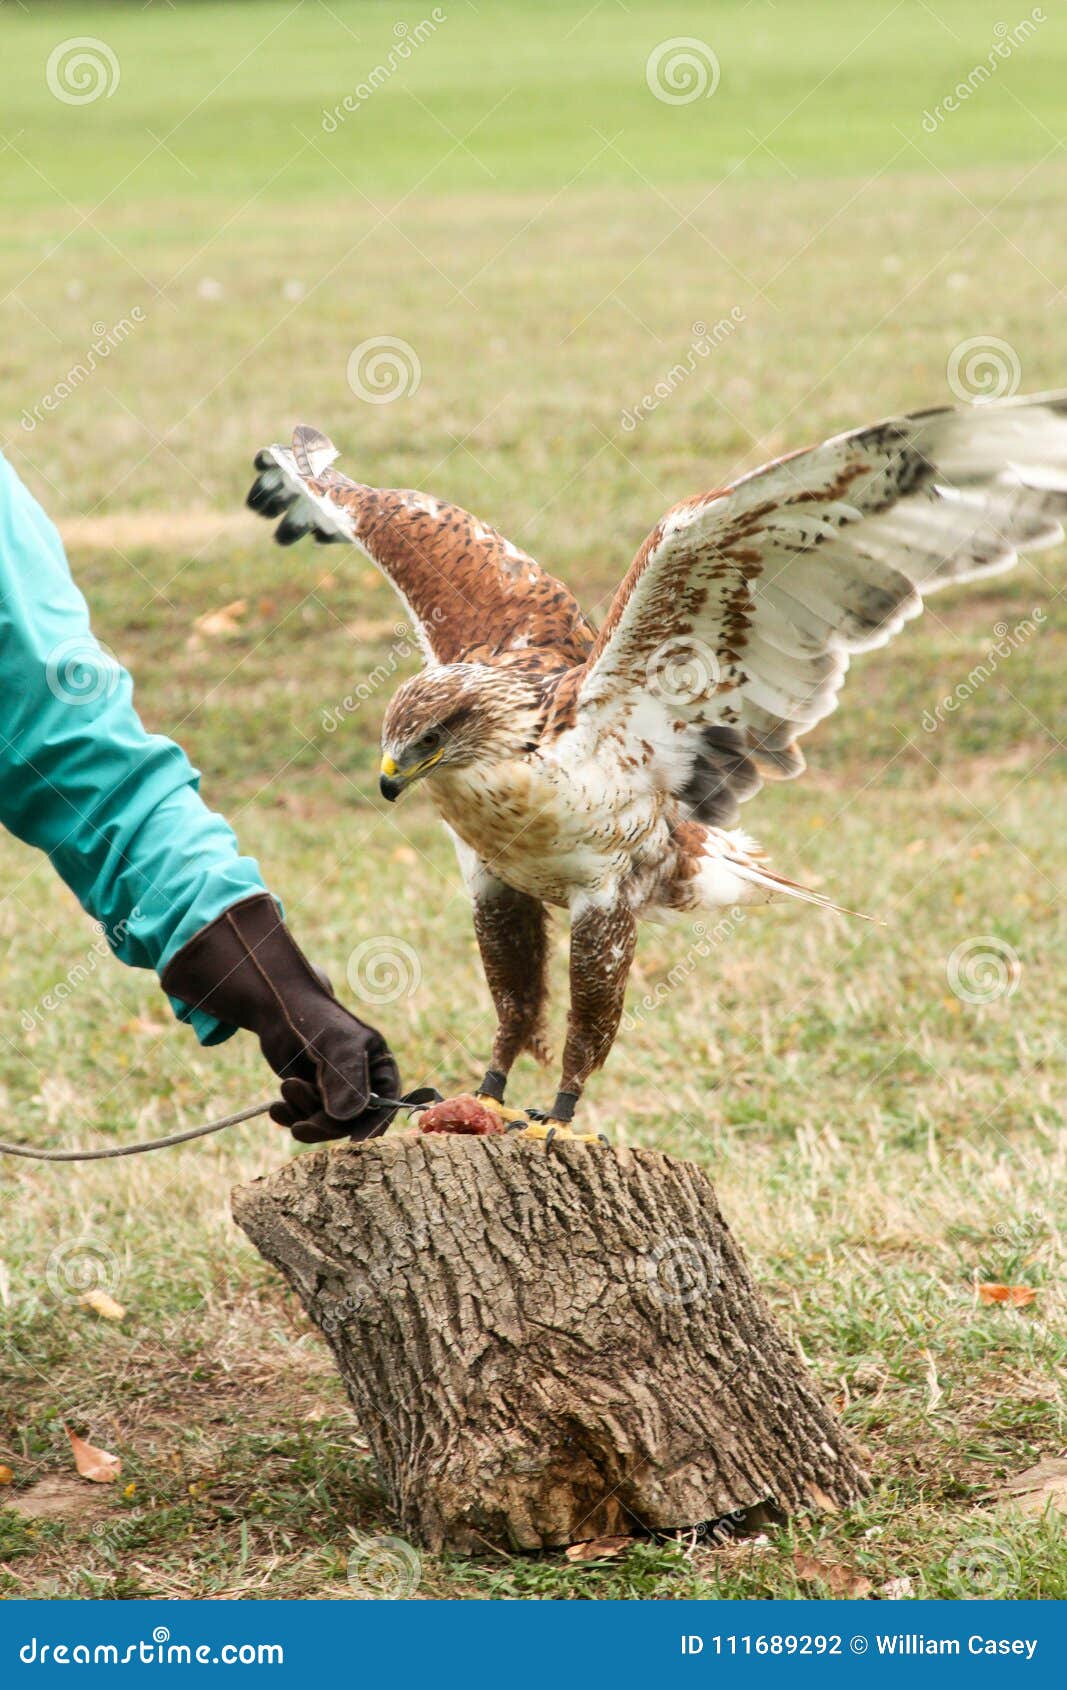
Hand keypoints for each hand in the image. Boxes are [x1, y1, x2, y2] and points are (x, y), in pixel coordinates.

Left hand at [264, 1006, 400, 1142]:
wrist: (277, 1010)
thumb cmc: (314, 1019)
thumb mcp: (335, 1047)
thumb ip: (345, 1081)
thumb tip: (348, 1120)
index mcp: (379, 1066)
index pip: (386, 1104)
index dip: (373, 1126)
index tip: (356, 1145)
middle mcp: (361, 1082)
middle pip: (351, 1121)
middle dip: (324, 1123)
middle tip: (299, 1128)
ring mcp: (335, 1090)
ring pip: (325, 1121)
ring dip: (304, 1109)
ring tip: (288, 1084)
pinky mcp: (311, 1094)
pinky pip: (305, 1118)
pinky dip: (290, 1116)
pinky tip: (275, 1108)